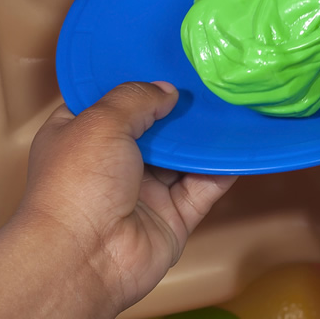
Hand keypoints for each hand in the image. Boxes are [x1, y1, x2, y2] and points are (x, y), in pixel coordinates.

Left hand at [16, 81, 237, 314]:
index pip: (107, 102)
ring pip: (182, 157)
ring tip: (231, 102)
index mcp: (79, 136)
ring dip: (204, 135)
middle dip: (176, 107)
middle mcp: (111, 162)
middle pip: (151, 128)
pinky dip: (222, 168)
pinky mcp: (173, 217)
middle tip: (208, 78)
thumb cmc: (78, 183)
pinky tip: (241, 143)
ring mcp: (143, 191)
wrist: (85, 259)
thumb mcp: (100, 121)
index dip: (132, 83)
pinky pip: (203, 187)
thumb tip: (167, 91)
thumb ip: (136, 98)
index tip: (162, 59)